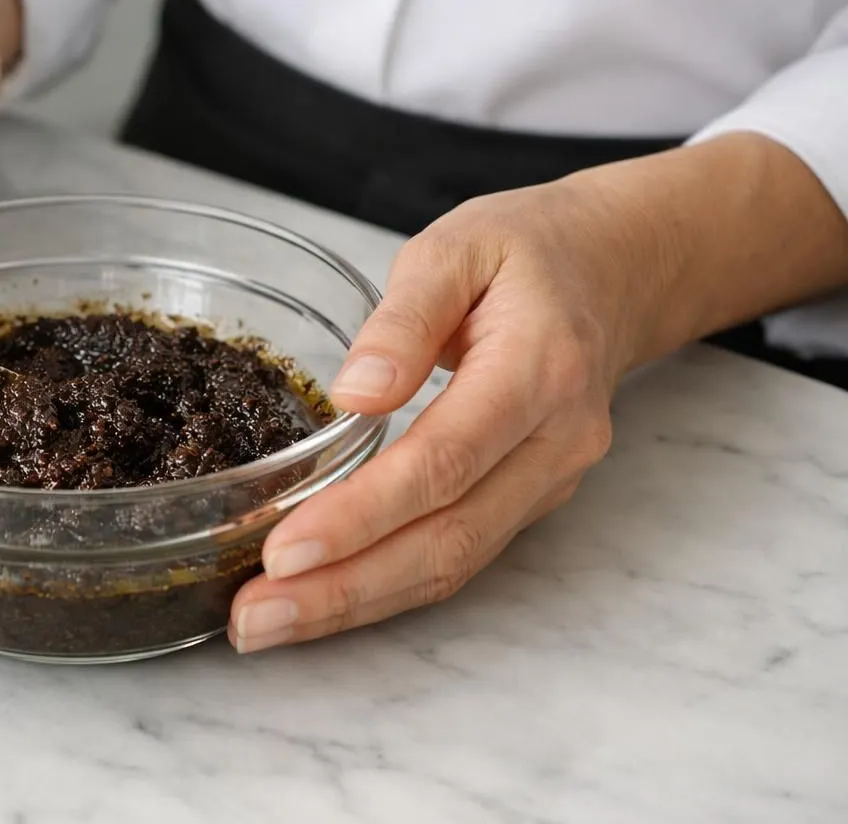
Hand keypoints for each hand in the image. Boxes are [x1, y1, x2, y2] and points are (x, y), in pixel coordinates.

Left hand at [228, 179, 640, 653]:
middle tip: (253, 617)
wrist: (617, 270)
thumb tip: (354, 393)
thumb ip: (404, 316)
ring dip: (356, 604)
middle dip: (343, 586)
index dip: (362, 515)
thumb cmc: (528, 252)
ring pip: (453, 563)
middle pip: (446, 537)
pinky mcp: (529, 499)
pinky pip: (458, 555)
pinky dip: (386, 587)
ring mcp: (549, 480)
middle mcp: (555, 442)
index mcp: (538, 369)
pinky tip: (321, 601)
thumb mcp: (458, 246)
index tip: (285, 550)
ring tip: (266, 625)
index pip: (444, 462)